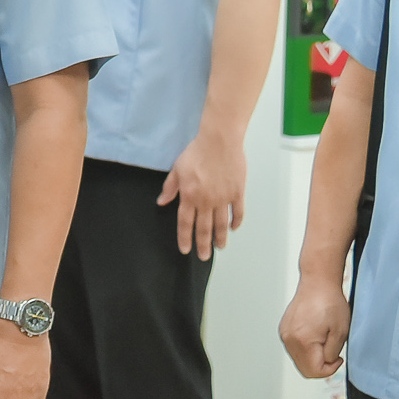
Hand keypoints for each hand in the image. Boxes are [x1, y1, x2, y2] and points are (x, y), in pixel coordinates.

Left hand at [158, 127, 246, 258]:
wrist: (219, 141)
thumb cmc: (196, 152)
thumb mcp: (177, 169)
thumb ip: (170, 187)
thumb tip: (161, 202)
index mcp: (189, 196)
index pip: (185, 223)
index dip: (185, 238)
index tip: (185, 250)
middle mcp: (206, 201)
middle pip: (204, 228)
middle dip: (203, 245)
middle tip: (203, 257)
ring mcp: (223, 198)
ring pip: (221, 224)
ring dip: (220, 238)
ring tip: (220, 247)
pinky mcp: (237, 192)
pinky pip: (237, 212)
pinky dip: (236, 222)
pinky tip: (233, 228)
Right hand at [280, 274, 349, 378]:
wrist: (317, 283)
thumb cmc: (330, 302)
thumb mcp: (340, 332)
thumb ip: (332, 353)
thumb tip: (326, 362)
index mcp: (303, 341)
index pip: (314, 371)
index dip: (330, 370)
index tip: (338, 358)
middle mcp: (289, 339)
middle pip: (304, 369)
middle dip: (320, 366)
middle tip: (332, 353)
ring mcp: (284, 334)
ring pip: (298, 360)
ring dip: (312, 358)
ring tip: (324, 341)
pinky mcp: (284, 329)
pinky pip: (294, 349)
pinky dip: (305, 349)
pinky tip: (315, 336)